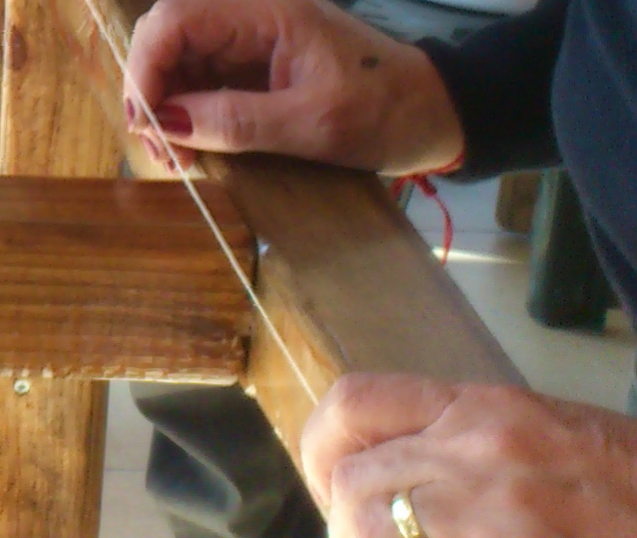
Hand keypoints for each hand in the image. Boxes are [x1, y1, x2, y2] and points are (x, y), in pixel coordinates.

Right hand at [122, 0, 463, 175]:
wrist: (443, 112)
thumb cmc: (388, 113)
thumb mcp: (314, 125)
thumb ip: (236, 121)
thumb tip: (164, 124)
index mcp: (266, 11)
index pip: (175, 20)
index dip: (146, 68)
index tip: (145, 124)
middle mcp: (252, 11)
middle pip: (170, 35)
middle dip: (153, 90)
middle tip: (158, 148)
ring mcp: (255, 33)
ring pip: (183, 57)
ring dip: (169, 104)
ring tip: (175, 155)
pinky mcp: (260, 57)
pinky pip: (207, 74)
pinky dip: (193, 108)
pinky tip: (196, 143)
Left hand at [302, 374, 636, 535]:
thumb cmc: (636, 486)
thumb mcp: (554, 439)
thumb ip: (470, 448)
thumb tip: (397, 473)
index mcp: (489, 411)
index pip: (358, 402)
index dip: (323, 446)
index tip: (329, 478)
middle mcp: (477, 453)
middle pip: (354, 484)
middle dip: (348, 521)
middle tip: (369, 536)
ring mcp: (489, 514)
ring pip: (369, 528)